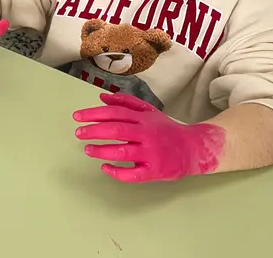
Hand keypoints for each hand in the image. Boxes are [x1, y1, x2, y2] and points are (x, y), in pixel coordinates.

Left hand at [73, 93, 224, 182]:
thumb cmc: (166, 129)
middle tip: (78, 133)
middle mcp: (147, 134)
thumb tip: (102, 97)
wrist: (194, 149)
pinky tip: (105, 168)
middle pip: (116, 130)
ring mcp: (151, 153)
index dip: (94, 113)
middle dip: (93, 131)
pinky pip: (133, 174)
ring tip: (87, 149)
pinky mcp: (155, 171)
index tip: (77, 117)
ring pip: (122, 152)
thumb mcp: (148, 111)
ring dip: (101, 150)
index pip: (115, 113)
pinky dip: (116, 172)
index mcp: (143, 119)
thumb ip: (126, 102)